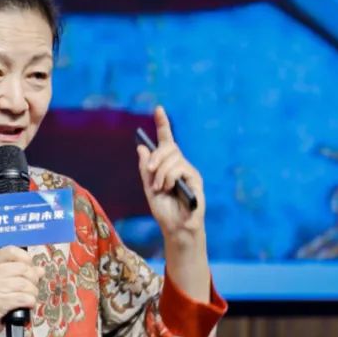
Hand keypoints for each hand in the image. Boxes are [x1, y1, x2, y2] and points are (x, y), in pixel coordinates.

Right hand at [0, 247, 40, 336]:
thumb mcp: (2, 281)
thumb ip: (20, 273)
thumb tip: (40, 270)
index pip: (11, 251)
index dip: (26, 258)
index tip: (30, 268)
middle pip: (22, 269)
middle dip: (33, 279)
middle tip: (31, 288)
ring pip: (25, 284)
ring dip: (33, 292)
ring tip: (29, 297)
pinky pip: (24, 298)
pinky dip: (30, 302)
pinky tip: (27, 305)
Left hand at [137, 105, 205, 239]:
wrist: (175, 227)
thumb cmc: (164, 209)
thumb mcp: (148, 187)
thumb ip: (145, 168)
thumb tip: (141, 147)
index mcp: (168, 165)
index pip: (167, 140)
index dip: (163, 124)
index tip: (158, 108)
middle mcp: (181, 165)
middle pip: (169, 147)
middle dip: (156, 157)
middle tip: (150, 171)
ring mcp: (189, 171)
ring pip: (173, 158)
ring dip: (161, 172)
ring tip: (159, 187)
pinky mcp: (196, 180)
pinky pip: (180, 169)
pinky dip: (169, 177)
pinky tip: (167, 188)